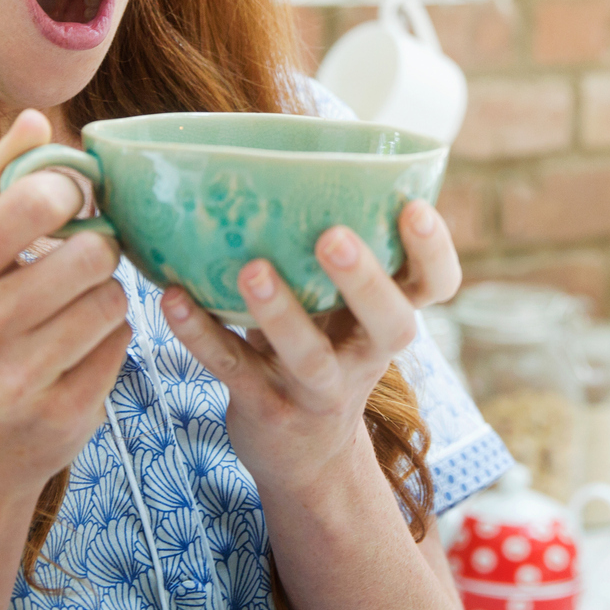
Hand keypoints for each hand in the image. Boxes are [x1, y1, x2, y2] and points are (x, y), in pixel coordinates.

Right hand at [0, 109, 132, 500]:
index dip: (73, 191)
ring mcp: (17, 382)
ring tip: (71, 311)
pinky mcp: (63, 417)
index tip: (73, 201)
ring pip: (113, 299)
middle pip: (91, 252)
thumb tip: (35, 117)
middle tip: (77, 262)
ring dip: (104, 297)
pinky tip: (76, 353)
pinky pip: (122, 344)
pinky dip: (110, 340)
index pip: (35, 200)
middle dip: (95, 251)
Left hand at [160, 200, 461, 494]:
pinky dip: (202, 335)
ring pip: (309, 356)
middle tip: (333, 236)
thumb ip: (328, 253)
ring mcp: (318, 389)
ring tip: (251, 270)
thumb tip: (288, 150)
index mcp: (388, 317)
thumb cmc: (322, 350)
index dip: (434, 250)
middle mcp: (365, 355)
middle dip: (365, 281)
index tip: (413, 208)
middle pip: (390, 323)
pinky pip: (235, 370)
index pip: (435, 285)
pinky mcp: (267, 410)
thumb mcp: (341, 309)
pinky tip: (174, 299)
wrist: (305, 459)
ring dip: (281, 312)